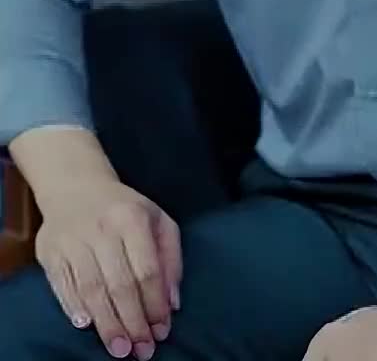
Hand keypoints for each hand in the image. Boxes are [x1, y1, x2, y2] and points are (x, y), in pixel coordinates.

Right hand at [35, 177, 181, 359]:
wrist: (76, 186)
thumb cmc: (124, 209)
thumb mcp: (157, 220)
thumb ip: (170, 259)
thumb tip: (172, 304)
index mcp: (133, 217)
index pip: (147, 270)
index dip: (155, 305)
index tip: (161, 331)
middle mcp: (102, 227)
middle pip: (119, 284)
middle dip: (133, 322)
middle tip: (142, 350)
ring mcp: (73, 239)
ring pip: (91, 289)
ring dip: (106, 324)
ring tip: (119, 348)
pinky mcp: (50, 251)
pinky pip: (63, 286)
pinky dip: (74, 307)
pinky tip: (86, 325)